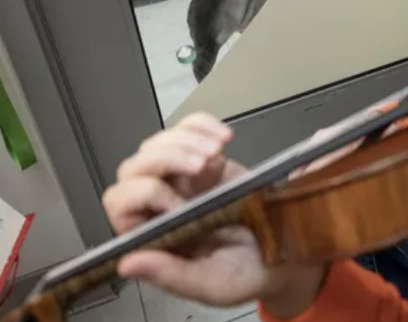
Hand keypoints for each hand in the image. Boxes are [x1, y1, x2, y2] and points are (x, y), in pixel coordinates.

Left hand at [102, 113, 325, 315]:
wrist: (286, 252)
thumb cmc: (247, 274)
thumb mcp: (212, 284)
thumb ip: (171, 275)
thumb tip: (126, 263)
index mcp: (152, 237)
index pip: (121, 202)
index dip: (146, 195)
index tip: (182, 205)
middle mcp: (157, 206)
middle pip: (135, 167)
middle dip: (169, 158)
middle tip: (203, 164)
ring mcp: (177, 180)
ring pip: (157, 145)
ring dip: (187, 139)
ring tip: (218, 151)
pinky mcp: (200, 160)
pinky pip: (187, 129)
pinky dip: (202, 124)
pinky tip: (224, 138)